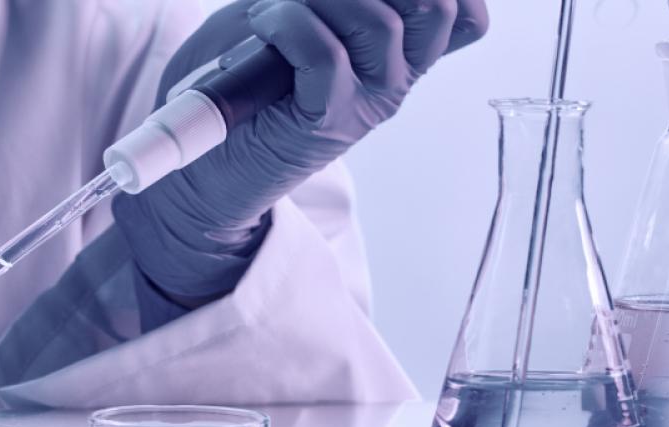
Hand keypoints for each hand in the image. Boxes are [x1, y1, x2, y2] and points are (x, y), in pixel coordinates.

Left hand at [114, 0, 488, 303]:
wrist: (202, 168)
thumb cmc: (242, 81)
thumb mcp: (294, 17)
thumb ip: (325, 0)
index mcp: (400, 56)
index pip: (466, 16)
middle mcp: (396, 81)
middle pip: (436, 6)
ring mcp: (366, 104)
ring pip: (379, 23)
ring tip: (273, 10)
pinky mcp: (326, 122)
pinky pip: (325, 54)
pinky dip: (288, 24)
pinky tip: (262, 26)